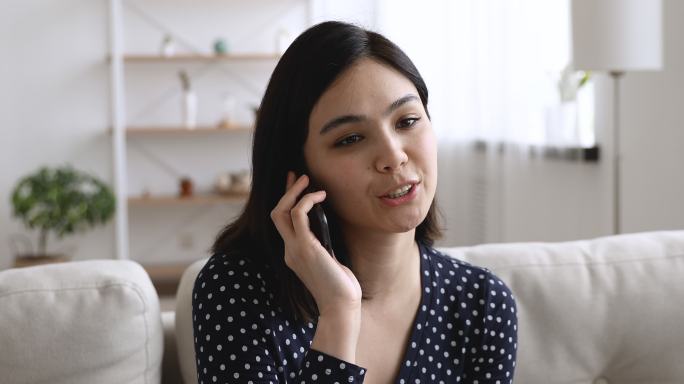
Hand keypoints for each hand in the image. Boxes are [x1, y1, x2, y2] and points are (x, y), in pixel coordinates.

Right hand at [270, 172, 361, 315]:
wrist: (341, 306)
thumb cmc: (341, 287)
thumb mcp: (330, 261)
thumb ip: (324, 246)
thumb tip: (327, 227)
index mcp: (294, 255)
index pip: (283, 224)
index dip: (288, 202)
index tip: (297, 186)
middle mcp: (289, 251)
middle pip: (276, 214)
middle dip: (286, 192)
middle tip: (297, 175)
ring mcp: (294, 249)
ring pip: (282, 212)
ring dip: (293, 192)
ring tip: (306, 179)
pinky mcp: (305, 247)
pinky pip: (298, 215)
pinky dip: (307, 201)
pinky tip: (320, 196)